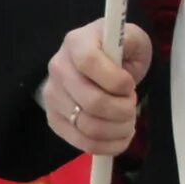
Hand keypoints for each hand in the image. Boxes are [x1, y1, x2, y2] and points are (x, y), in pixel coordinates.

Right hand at [40, 20, 152, 156]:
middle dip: (123, 109)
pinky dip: (108, 145)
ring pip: (88, 126)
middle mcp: (58, 68)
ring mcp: (52, 97)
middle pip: (91, 102)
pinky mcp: (54, 120)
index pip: (89, 62)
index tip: (130, 85)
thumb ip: (131, 43)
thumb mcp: (131, 38)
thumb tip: (124, 64)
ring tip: (128, 120)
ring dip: (118, 129)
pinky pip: (82, 142)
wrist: (101, 62)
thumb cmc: (119, 50)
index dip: (116, 80)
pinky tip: (121, 136)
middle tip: (132, 105)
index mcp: (77, 43)